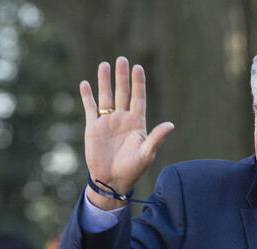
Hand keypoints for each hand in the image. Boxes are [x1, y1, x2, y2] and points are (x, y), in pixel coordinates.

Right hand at [80, 56, 174, 209]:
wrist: (112, 180)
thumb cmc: (133, 169)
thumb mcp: (147, 154)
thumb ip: (156, 138)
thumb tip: (171, 125)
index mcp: (137, 123)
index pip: (138, 98)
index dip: (138, 83)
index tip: (139, 68)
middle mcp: (123, 119)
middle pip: (123, 93)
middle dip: (122, 77)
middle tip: (122, 59)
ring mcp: (108, 123)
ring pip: (106, 97)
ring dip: (104, 81)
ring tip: (104, 65)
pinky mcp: (93, 128)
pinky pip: (90, 109)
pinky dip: (87, 97)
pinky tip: (85, 84)